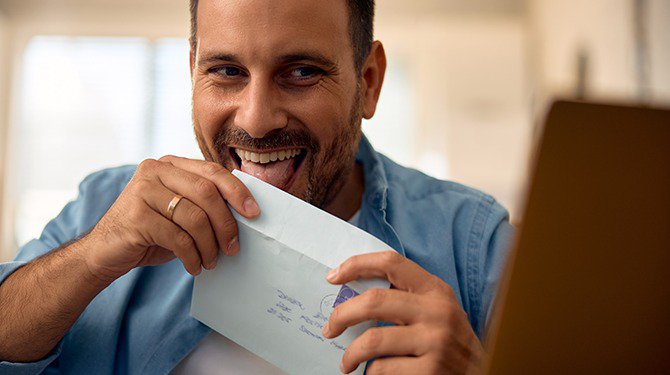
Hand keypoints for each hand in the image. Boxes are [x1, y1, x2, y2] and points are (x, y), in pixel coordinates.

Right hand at [85, 156, 259, 280]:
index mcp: (169, 164)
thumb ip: (203, 204)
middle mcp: (154, 171)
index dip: (237, 191)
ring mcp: (142, 191)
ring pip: (194, 217)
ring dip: (210, 245)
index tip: (254, 213)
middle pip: (206, 193)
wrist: (104, 251)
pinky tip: (195, 267)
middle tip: (234, 247)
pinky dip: (192, 256)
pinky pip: (178, 238)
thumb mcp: (179, 211)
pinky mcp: (136, 216)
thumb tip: (245, 214)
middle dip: (226, 223)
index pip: (211, 171)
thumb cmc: (150, 231)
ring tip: (212, 261)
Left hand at [322, 251, 483, 374]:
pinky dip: (371, 374)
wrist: (482, 373)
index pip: (391, 262)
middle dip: (342, 315)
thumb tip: (353, 293)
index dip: (357, 264)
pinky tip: (374, 374)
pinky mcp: (431, 371)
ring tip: (346, 362)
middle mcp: (437, 312)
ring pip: (372, 341)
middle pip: (374, 301)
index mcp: (435, 290)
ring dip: (351, 354)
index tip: (334, 277)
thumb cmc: (449, 341)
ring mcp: (435, 342)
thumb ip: (406, 297)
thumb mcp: (436, 309)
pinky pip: (382, 369)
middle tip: (330, 327)